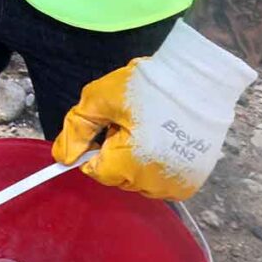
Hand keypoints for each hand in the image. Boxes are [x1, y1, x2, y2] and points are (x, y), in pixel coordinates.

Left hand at [54, 21, 256, 199]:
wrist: (199, 77)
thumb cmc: (149, 84)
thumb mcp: (100, 98)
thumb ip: (77, 129)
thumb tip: (62, 157)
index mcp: (131, 164)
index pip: (95, 170)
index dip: (95, 146)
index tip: (109, 124)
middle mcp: (155, 183)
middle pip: (117, 177)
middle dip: (116, 152)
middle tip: (132, 122)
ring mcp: (177, 184)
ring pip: (138, 181)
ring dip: (136, 161)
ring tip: (151, 129)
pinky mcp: (193, 180)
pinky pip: (161, 181)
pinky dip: (156, 166)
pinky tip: (165, 140)